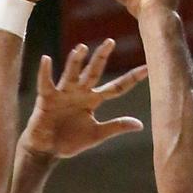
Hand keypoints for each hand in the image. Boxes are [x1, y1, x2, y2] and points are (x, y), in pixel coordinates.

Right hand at [18, 40, 147, 160]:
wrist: (46, 150)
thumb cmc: (70, 141)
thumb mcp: (97, 134)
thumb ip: (116, 126)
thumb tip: (140, 125)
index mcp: (93, 100)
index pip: (116, 87)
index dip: (131, 78)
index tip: (147, 68)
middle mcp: (80, 92)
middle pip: (93, 72)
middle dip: (101, 57)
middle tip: (110, 41)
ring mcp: (63, 93)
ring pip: (72, 74)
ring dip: (76, 61)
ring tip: (82, 48)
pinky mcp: (47, 98)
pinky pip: (46, 83)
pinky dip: (45, 72)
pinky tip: (46, 59)